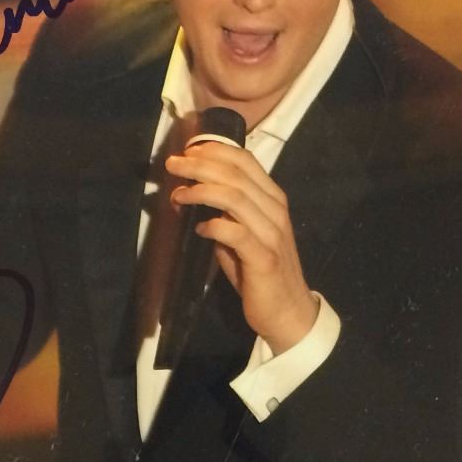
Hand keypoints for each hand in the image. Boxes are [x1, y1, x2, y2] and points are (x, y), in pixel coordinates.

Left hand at [167, 143, 317, 352]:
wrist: (288, 311)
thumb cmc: (259, 272)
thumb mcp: (244, 233)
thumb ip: (227, 212)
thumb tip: (193, 193)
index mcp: (272, 199)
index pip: (246, 161)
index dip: (215, 150)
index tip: (188, 151)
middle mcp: (275, 211)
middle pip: (235, 174)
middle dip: (199, 165)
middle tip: (172, 165)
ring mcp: (271, 234)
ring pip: (235, 197)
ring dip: (201, 191)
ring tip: (178, 195)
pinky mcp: (263, 259)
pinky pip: (236, 233)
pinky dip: (214, 226)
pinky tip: (198, 228)